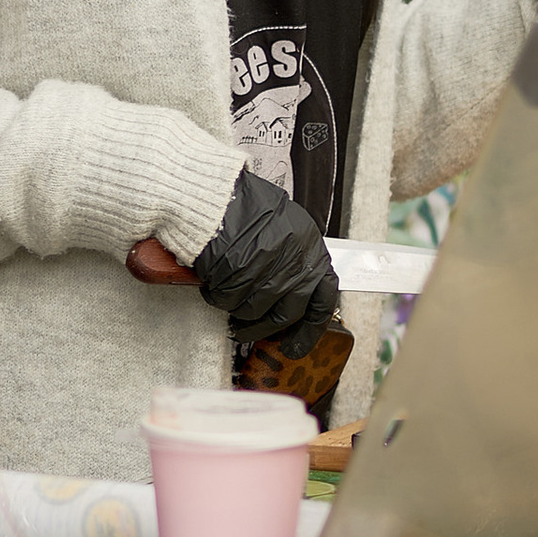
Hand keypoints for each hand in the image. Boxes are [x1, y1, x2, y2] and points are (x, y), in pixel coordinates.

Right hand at [189, 169, 339, 358]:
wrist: (215, 193)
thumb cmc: (246, 207)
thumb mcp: (286, 228)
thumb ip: (295, 261)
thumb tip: (294, 296)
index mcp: (309, 249)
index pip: (323, 299)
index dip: (311, 328)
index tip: (297, 344)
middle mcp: (293, 260)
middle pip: (285, 313)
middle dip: (263, 328)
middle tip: (247, 330)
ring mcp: (267, 267)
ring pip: (254, 311)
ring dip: (238, 312)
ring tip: (227, 297)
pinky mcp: (238, 271)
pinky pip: (229, 300)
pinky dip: (218, 298)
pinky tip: (214, 284)